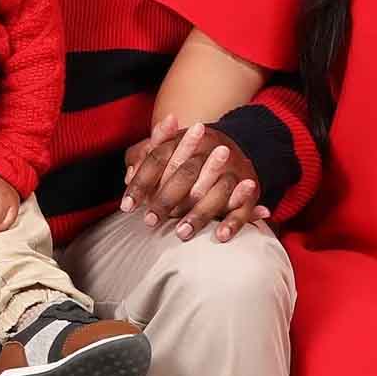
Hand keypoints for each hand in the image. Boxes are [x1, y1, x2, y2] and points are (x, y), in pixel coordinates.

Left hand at [120, 115, 268, 242]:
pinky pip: (243, 206)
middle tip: (149, 221)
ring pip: (217, 190)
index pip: (158, 157)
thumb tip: (128, 174)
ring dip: (199, 213)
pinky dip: (233, 221)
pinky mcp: (249, 186)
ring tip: (180, 233)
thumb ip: (142, 157)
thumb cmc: (185, 153)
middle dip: (167, 198)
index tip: (127, 206)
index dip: (141, 181)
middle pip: (186, 173)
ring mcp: (231, 168)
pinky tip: (220, 236)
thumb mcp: (163, 148)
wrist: (229, 146)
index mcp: (185, 138)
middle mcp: (210, 149)